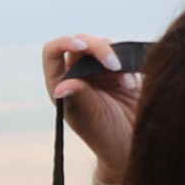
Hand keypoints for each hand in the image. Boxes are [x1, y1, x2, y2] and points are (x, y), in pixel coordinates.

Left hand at [43, 36, 140, 181]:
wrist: (130, 142)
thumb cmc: (104, 134)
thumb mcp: (90, 116)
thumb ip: (79, 96)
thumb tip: (61, 86)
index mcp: (59, 83)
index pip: (52, 51)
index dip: (63, 42)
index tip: (80, 46)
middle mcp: (76, 73)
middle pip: (81, 42)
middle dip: (98, 48)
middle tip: (114, 65)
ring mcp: (97, 71)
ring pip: (103, 45)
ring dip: (115, 58)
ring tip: (126, 84)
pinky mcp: (119, 71)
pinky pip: (123, 56)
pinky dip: (129, 65)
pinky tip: (131, 85)